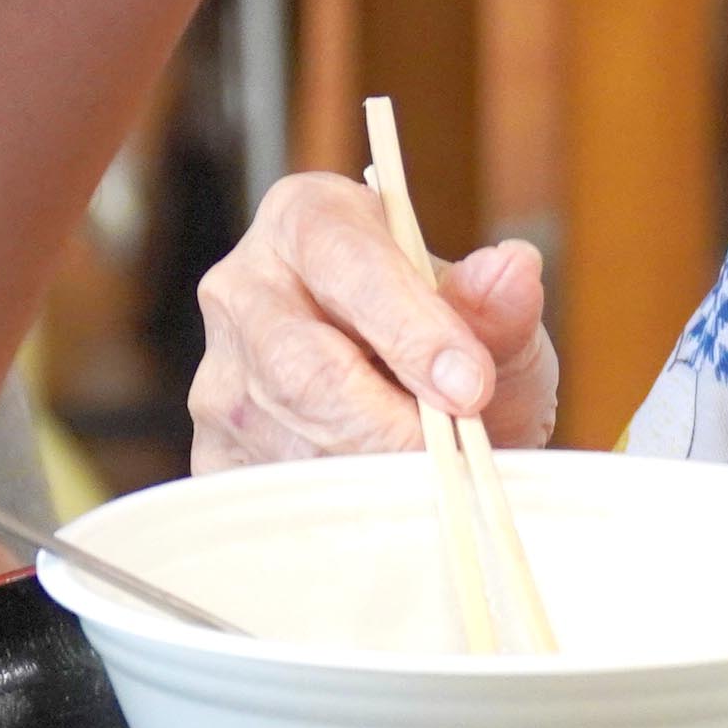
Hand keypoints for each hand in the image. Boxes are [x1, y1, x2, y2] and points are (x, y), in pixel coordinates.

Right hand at [190, 172, 556, 472]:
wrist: (417, 415)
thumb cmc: (453, 352)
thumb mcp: (495, 326)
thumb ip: (501, 304)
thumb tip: (513, 268)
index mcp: (308, 220)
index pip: (344, 260)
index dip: (408, 327)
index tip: (470, 387)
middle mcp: (244, 286)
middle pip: (299, 363)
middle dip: (388, 422)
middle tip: (456, 455)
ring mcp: (220, 372)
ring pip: (287, 437)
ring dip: (372, 471)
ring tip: (431, 474)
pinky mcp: (214, 451)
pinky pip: (272, 492)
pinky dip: (339, 507)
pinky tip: (387, 498)